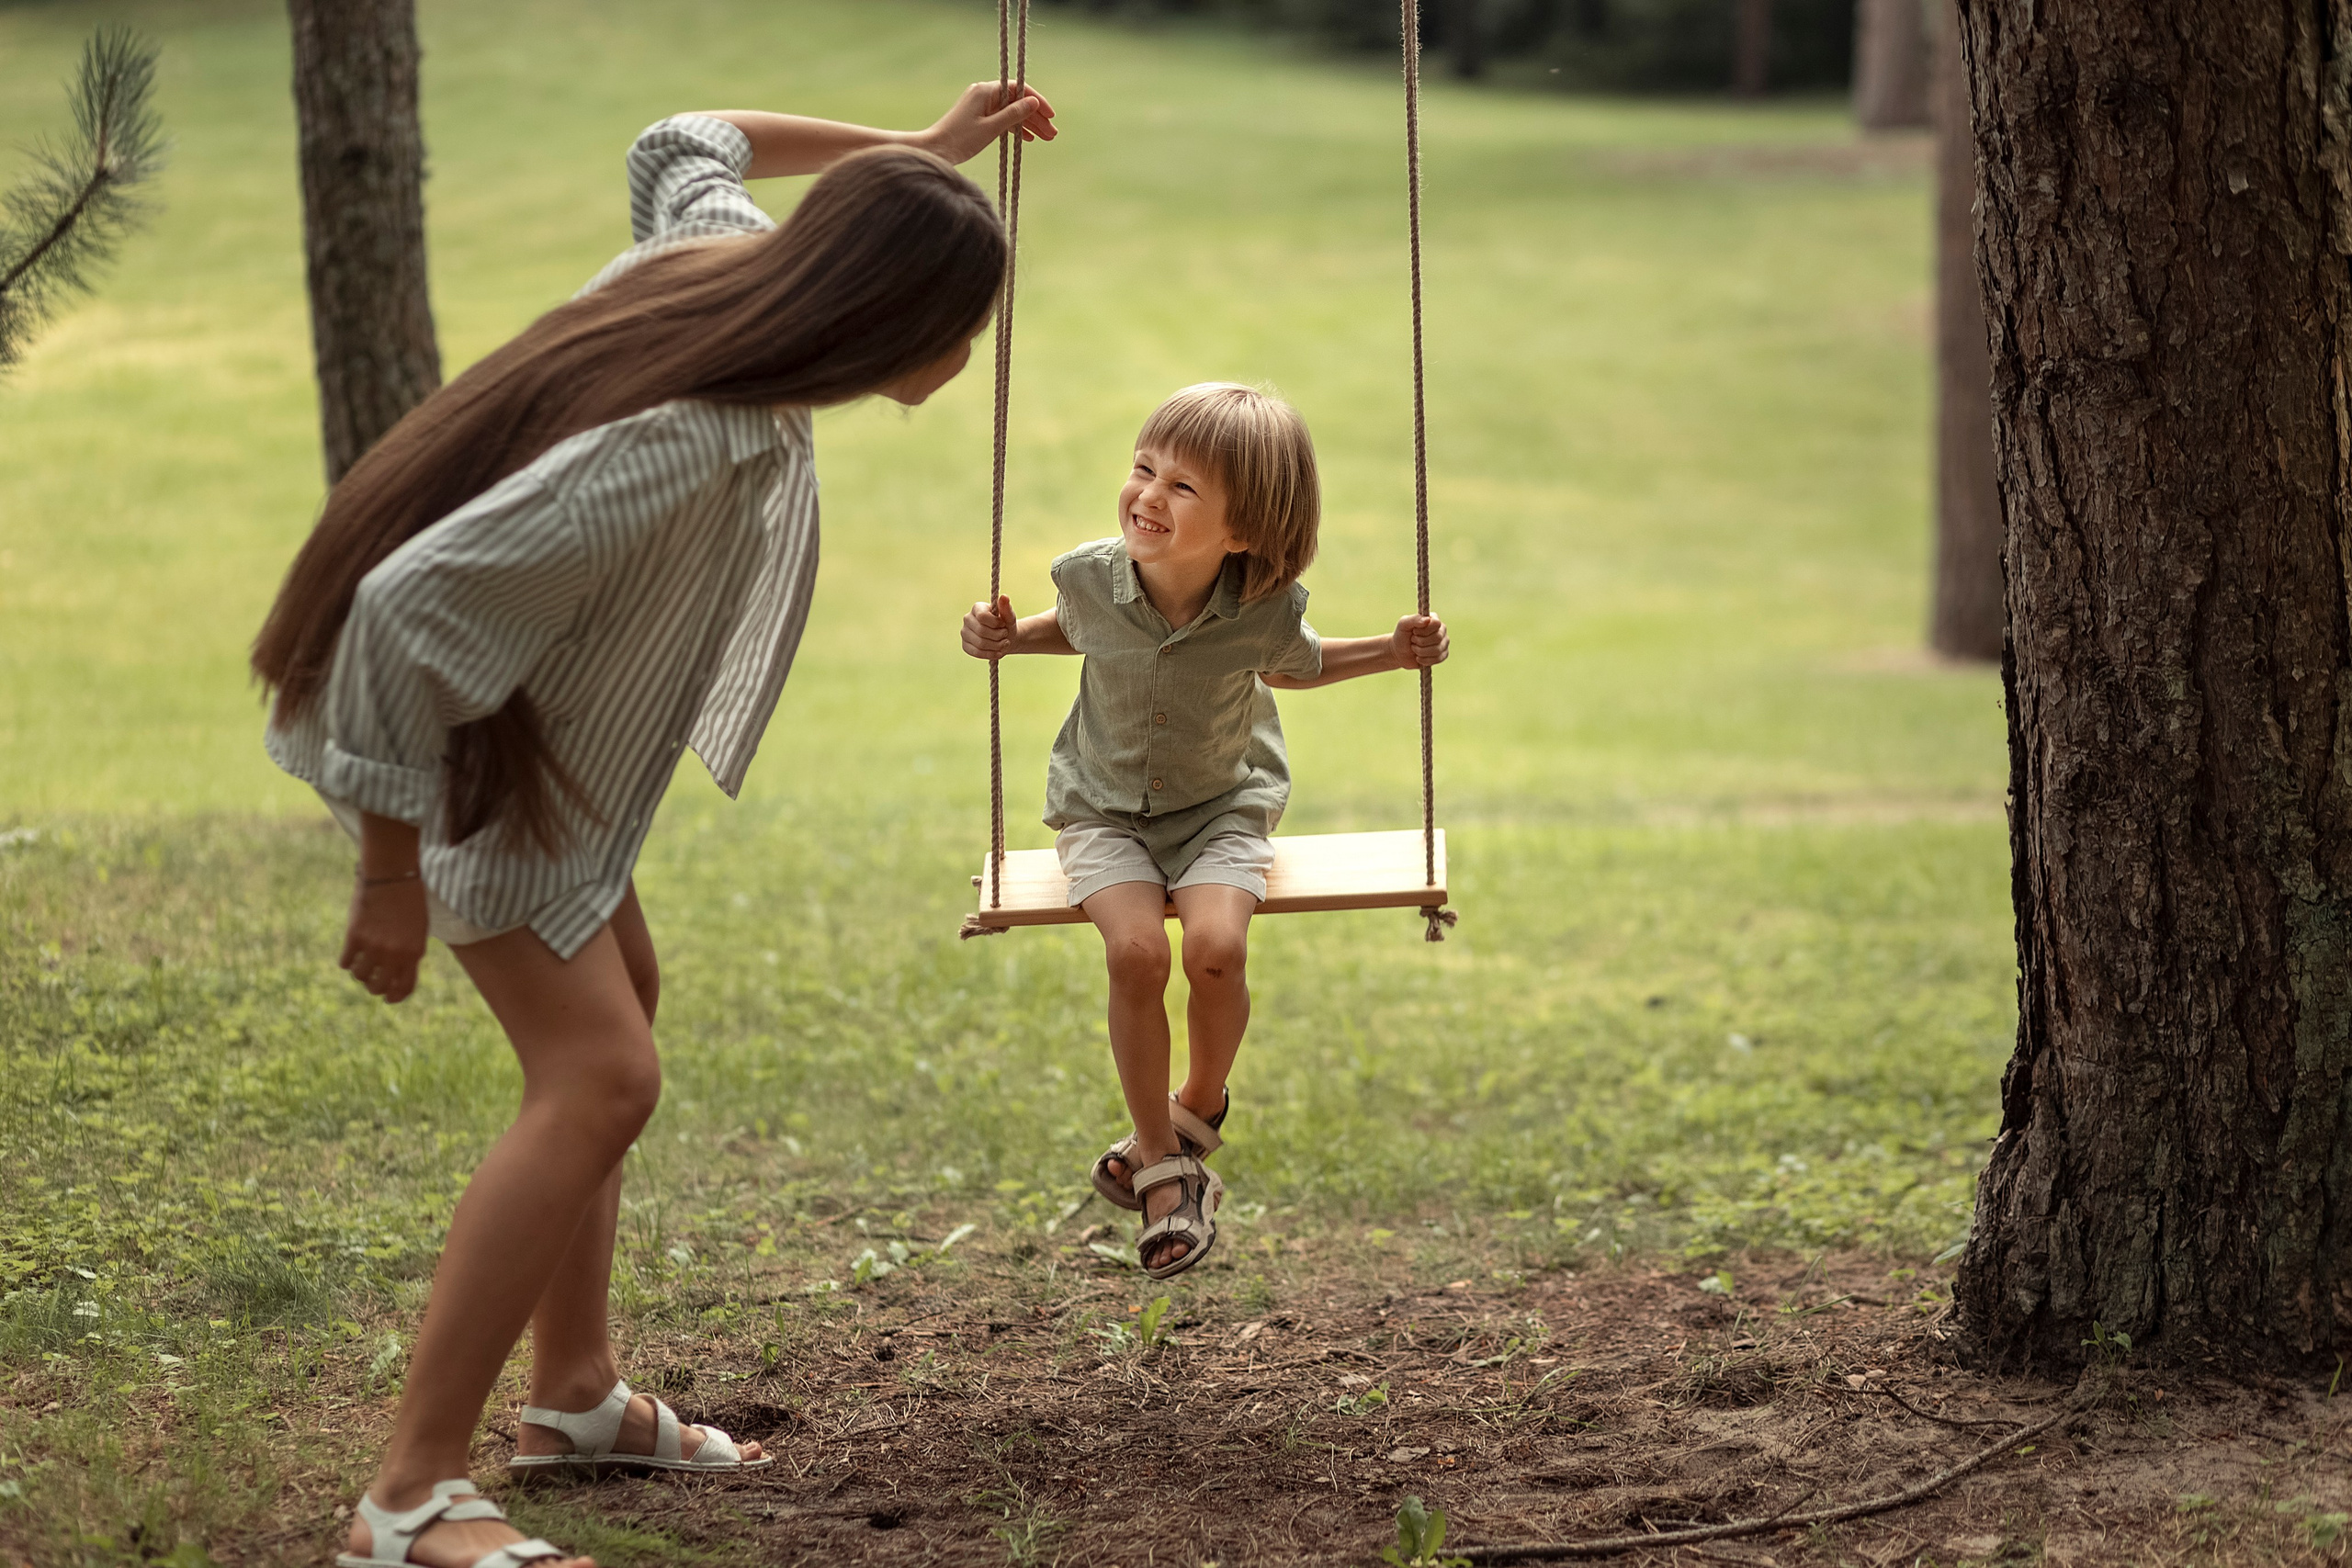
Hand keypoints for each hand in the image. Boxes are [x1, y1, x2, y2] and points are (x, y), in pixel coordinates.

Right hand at [340, 875, 427, 1002]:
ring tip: (362, 965)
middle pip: (379, 987)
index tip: (389, 999)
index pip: (405, 987)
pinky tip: (351, 954)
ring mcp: (374, 947)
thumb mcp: (418, 929)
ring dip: (360, 974)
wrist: (393, 876)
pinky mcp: (355, 937)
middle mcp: (395, 954)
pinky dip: (347, 961)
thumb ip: (410, 952)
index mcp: (414, 953)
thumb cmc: (409, 900)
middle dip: (375, 987)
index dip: (396, 997)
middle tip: (372, 982)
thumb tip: (396, 975)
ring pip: (360, 977)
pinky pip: (346, 963)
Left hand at [918, 81, 1056, 165]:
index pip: (1019, 89)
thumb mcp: (991, 128)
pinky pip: (1002, 119)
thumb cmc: (960, 139)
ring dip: (1029, 125)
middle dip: (1036, 117)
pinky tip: (1027, 139)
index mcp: (985, 91)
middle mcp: (984, 94)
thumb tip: (1033, 103)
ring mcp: (981, 106)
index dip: (1037, 101)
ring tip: (1045, 138)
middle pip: (1017, 101)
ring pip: (1011, 111)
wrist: (934, 150)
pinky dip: (1015, 128)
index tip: (1051, 115)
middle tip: (1052, 133)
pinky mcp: (978, 118)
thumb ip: (1013, 115)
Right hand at [963, 594, 1016, 659]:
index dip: (995, 623)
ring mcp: (964, 633)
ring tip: (1004, 643)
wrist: (1005, 638)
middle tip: (1005, 635)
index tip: (1003, 624)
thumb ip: (1006, 608)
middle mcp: (967, 619)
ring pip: (980, 643)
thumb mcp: (1009, 616)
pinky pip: (976, 653)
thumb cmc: (1006, 624)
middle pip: (981, 631)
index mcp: (977, 608)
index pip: (982, 616)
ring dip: (996, 646)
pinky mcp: (965, 645)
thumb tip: (1004, 597)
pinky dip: (990, 654)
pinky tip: (999, 652)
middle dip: (998, 636)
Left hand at [1391, 613, 1449, 670]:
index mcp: (1433, 619)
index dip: (1424, 630)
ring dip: (1421, 651)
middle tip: (1413, 640)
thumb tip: (1428, 620)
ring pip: (1437, 649)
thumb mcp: (1403, 624)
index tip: (1414, 631)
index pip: (1436, 623)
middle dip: (1421, 642)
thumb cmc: (1402, 636)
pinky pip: (1438, 659)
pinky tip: (1418, 657)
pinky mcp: (1443, 655)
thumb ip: (1415, 619)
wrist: (1399, 653)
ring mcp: (1444, 643)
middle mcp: (1441, 630)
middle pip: (1438, 637)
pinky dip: (1425, 660)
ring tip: (1414, 649)